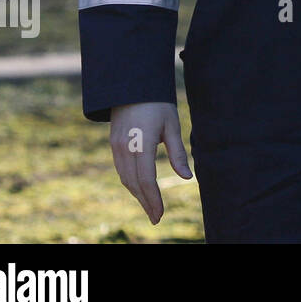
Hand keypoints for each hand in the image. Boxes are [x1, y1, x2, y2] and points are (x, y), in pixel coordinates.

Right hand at [109, 102, 191, 224]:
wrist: (133, 84)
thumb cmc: (158, 103)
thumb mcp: (172, 126)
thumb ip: (178, 153)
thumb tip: (187, 177)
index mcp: (141, 144)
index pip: (147, 180)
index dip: (153, 199)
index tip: (161, 214)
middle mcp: (125, 148)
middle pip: (134, 184)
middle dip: (145, 202)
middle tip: (156, 217)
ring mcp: (116, 146)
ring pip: (125, 178)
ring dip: (137, 194)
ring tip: (150, 206)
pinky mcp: (113, 143)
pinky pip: (120, 169)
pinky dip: (130, 182)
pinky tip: (139, 188)